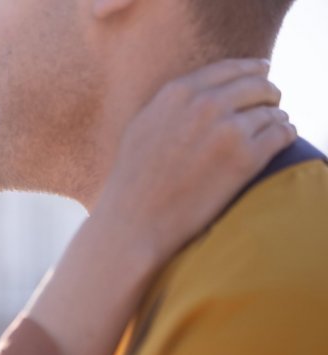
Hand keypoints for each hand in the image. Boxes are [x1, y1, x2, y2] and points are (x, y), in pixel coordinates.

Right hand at [94, 58, 295, 261]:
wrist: (134, 220)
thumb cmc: (133, 181)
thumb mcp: (143, 127)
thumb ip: (172, 104)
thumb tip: (203, 92)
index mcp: (178, 93)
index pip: (230, 68)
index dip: (252, 70)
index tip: (263, 73)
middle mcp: (205, 104)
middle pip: (258, 85)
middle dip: (268, 94)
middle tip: (272, 105)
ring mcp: (227, 130)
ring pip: (272, 110)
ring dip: (276, 119)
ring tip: (273, 129)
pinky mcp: (245, 158)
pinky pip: (282, 134)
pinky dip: (286, 136)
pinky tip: (281, 141)